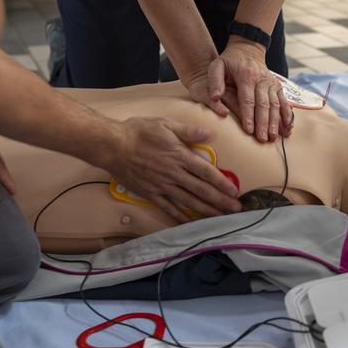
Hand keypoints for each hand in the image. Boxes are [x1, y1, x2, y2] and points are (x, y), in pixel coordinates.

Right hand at [103, 116, 241, 223]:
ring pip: (188, 201)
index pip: (206, 172)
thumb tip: (209, 133)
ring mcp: (162, 186)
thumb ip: (189, 131)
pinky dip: (180, 217)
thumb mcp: (166, 124)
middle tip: (235, 209)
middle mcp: (174, 174)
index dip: (222, 183)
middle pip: (202, 190)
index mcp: (180, 156)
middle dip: (220, 201)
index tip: (234, 191)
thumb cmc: (138, 132)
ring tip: (221, 217)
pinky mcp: (151, 194)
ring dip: (206, 210)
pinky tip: (191, 223)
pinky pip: (168, 208)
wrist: (112, 146)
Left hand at [188, 38, 293, 142]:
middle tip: (262, 139)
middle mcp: (262, 80)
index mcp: (246, 76)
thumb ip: (214, 81)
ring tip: (273, 138)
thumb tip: (215, 98)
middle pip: (264, 105)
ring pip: (276, 105)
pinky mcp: (278, 86)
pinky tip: (287, 128)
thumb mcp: (217, 66)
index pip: (248, 99)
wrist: (247, 49)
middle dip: (263, 123)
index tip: (249, 130)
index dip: (249, 116)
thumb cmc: (229, 61)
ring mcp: (272, 83)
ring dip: (275, 122)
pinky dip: (287, 116)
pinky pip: (284, 102)